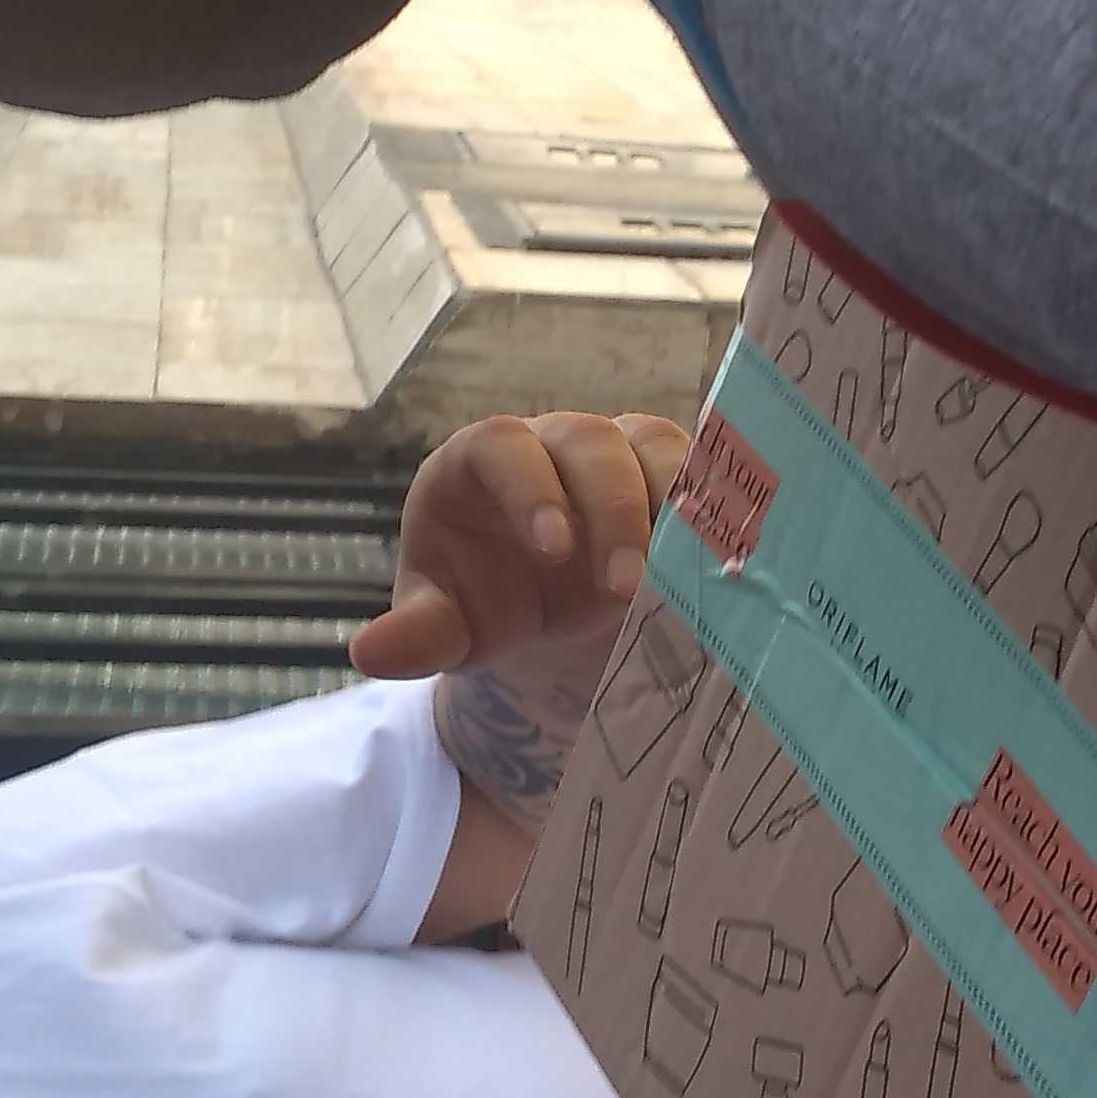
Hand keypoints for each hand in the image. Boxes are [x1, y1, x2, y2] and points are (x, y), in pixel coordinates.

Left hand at [352, 410, 684, 695]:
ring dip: (674, 508)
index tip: (552, 549)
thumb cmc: (477, 602)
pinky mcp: (666, 478)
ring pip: (654, 447)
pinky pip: (700, 474)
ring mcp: (615, 452)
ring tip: (684, 578)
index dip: (531, 489)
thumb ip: (417, 633)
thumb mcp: (446, 625)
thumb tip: (370, 655)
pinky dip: (715, 511)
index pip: (503, 446)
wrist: (535, 609)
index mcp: (478, 462)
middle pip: (590, 442)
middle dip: (613, 512)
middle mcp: (550, 443)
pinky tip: (726, 563)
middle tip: (624, 589)